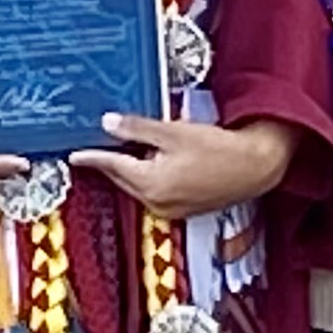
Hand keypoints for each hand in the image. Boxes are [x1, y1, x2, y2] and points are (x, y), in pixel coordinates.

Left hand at [71, 114, 293, 221]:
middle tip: (101, 144)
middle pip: (124, 178)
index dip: (92, 157)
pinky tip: (158, 160)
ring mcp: (171, 209)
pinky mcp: (185, 209)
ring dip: (133, 169)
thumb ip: (138, 128)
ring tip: (132, 147)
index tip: (75, 154)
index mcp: (150, 184)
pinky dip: (151, 177)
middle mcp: (157, 202)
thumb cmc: (220, 149)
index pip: (112, 166)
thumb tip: (109, 123)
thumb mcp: (173, 132)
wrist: (258, 166)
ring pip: (140, 185)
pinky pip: (157, 191)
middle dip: (112, 161)